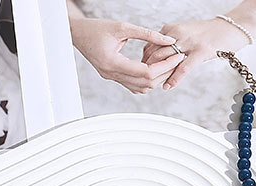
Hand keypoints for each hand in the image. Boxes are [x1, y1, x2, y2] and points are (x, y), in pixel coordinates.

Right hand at [69, 18, 186, 93]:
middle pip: (146, 84)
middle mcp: (112, 74)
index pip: (146, 72)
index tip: (177, 56)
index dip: (164, 66)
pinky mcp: (113, 78)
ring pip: (141, 88)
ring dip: (156, 78)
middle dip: (164, 73)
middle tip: (177, 60)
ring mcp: (112, 78)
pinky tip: (153, 69)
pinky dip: (146, 80)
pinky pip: (134, 86)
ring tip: (168, 64)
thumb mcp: (122, 27)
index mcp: (112, 62)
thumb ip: (147, 34)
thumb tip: (168, 40)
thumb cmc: (97, 28)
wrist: (78, 35)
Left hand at [143, 18, 248, 89]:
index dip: (144, 60)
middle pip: (155, 53)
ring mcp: (189, 42)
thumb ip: (170, 45)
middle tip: (145, 82)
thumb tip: (157, 59)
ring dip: (158, 75)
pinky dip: (174, 79)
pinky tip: (168, 86)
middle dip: (148, 69)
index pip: (150, 45)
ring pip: (166, 60)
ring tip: (153, 86)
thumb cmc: (207, 35)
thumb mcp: (184, 35)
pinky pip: (183, 67)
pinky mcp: (201, 51)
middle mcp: (178, 33)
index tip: (141, 71)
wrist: (229, 28)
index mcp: (171, 29)